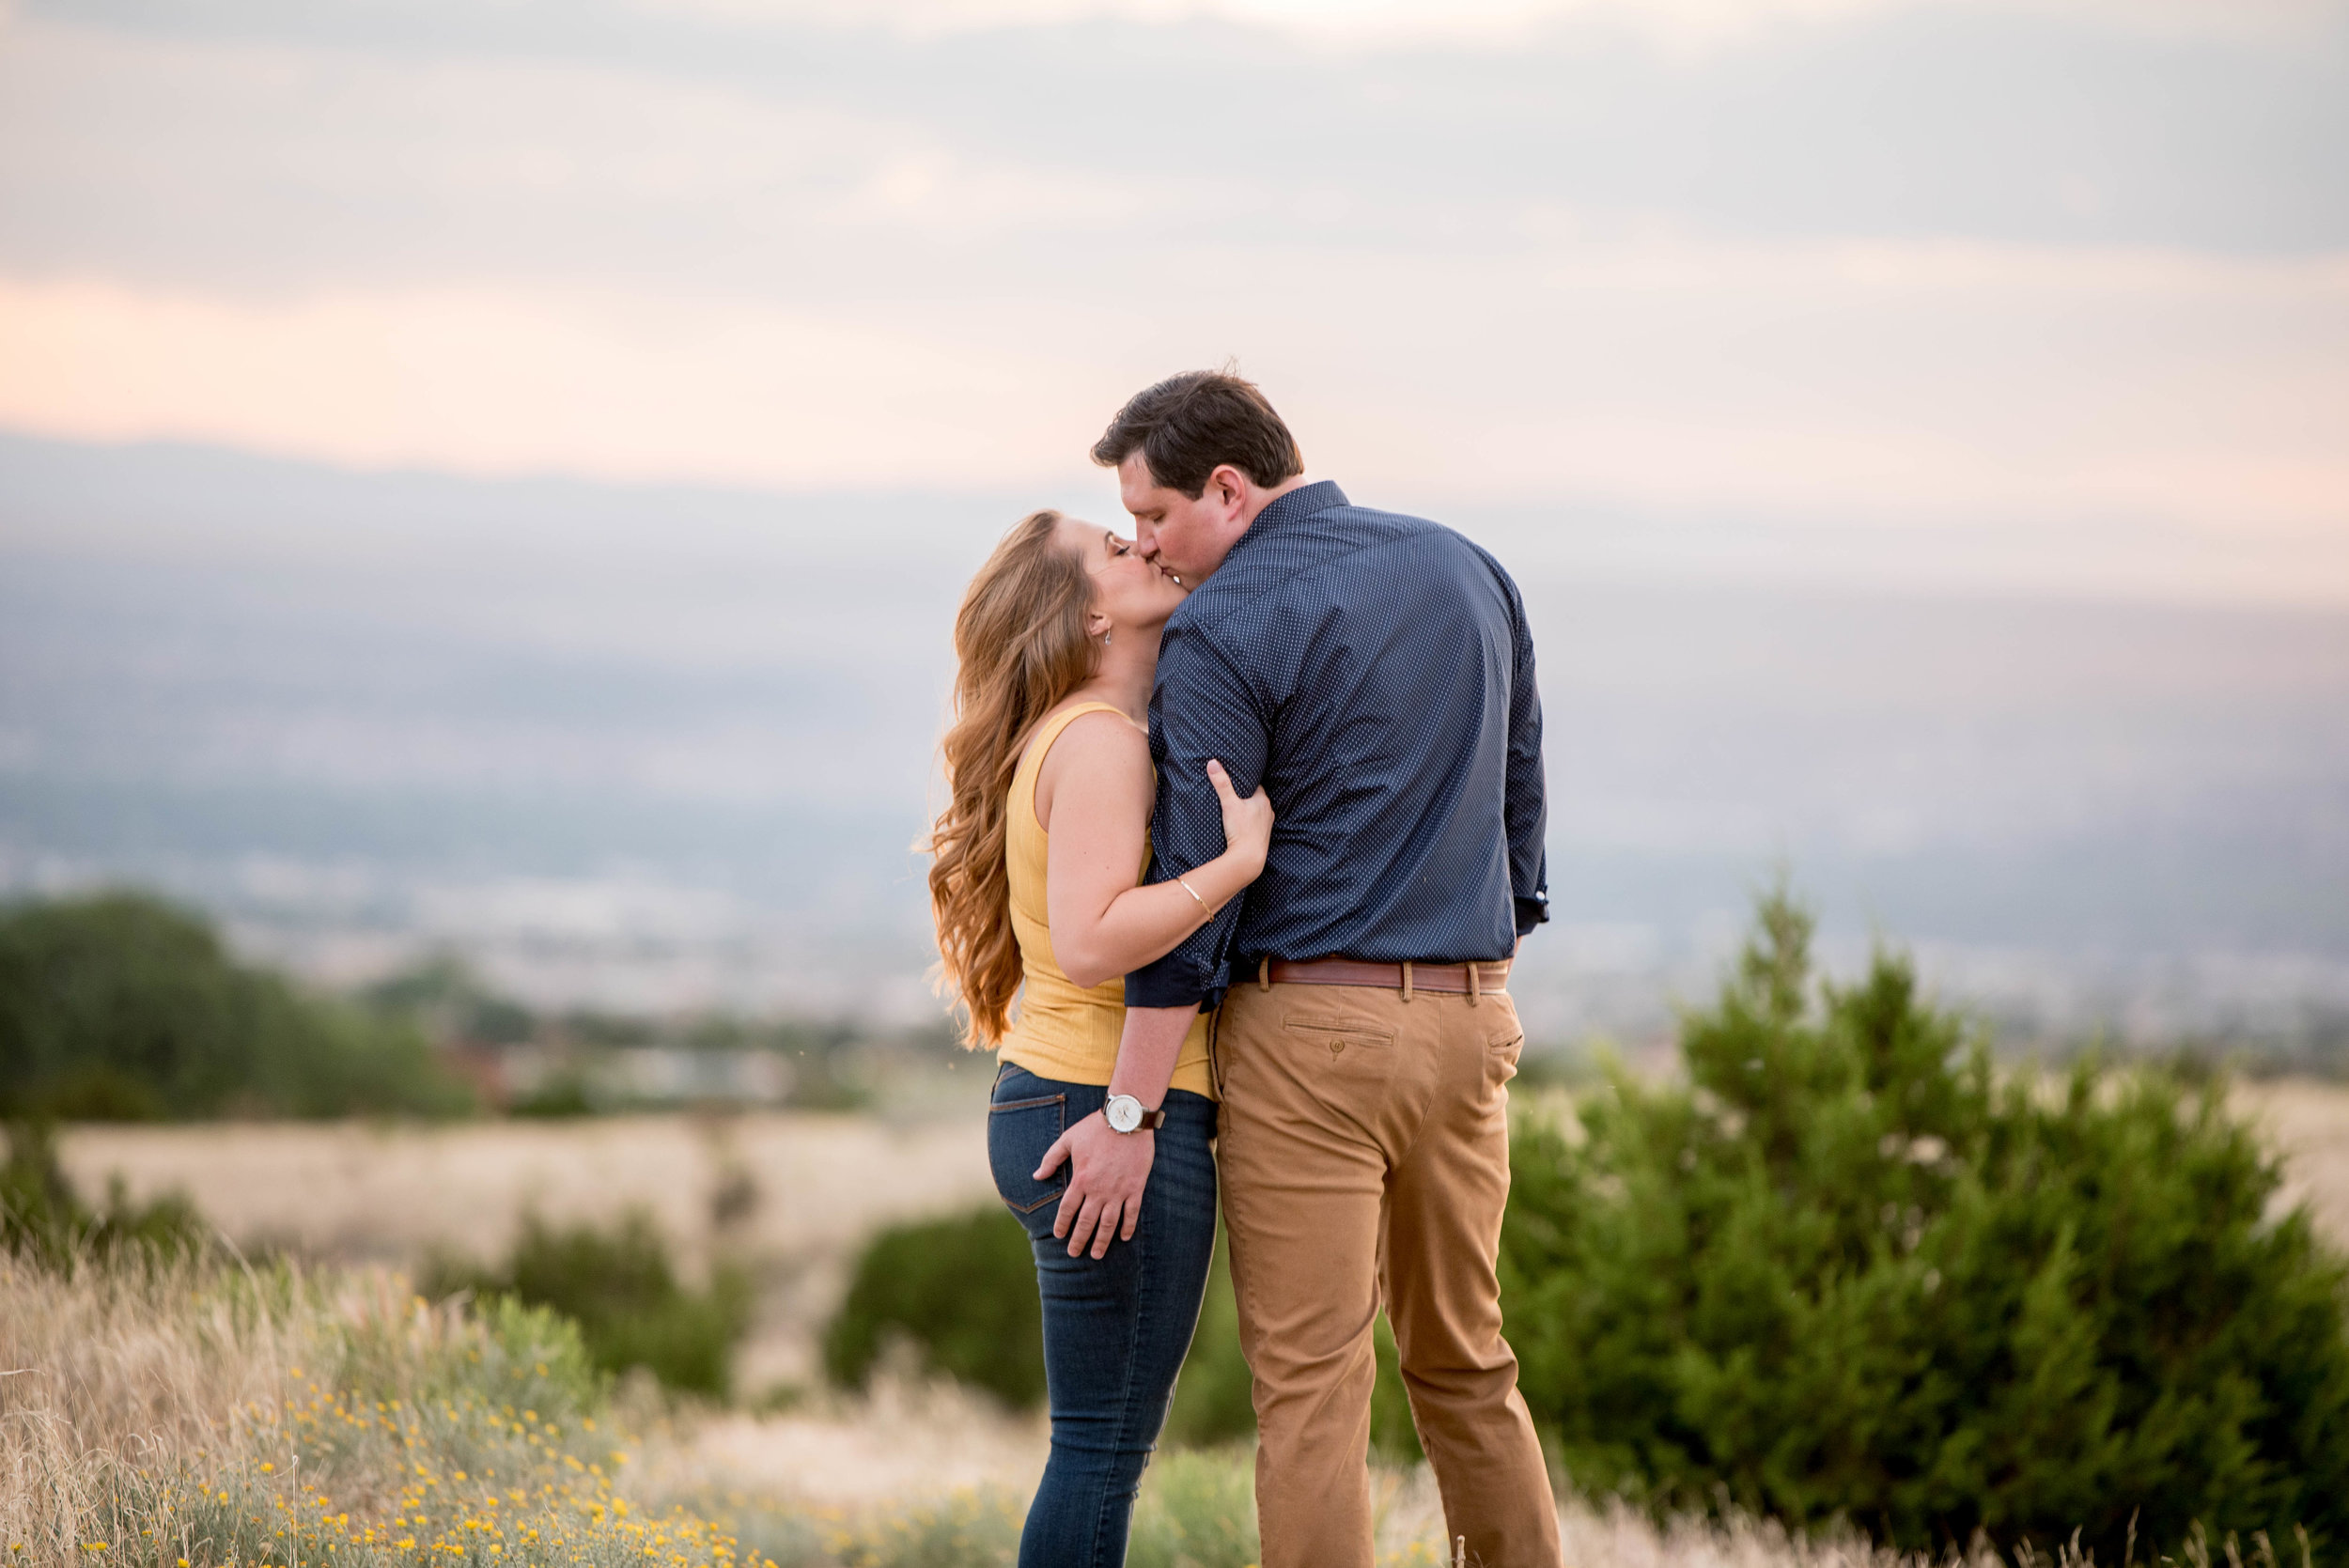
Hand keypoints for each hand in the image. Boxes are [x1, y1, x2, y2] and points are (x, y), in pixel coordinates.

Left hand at [1034, 1110, 1154, 1258]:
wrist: (1126, 1119)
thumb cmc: (1095, 1127)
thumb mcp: (1068, 1139)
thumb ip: (1051, 1158)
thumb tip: (1036, 1176)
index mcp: (1080, 1179)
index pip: (1068, 1209)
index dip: (1062, 1224)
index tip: (1059, 1236)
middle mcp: (1098, 1190)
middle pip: (1086, 1221)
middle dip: (1079, 1240)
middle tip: (1074, 1254)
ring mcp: (1118, 1191)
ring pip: (1108, 1223)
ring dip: (1102, 1241)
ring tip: (1097, 1254)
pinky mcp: (1135, 1188)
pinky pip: (1132, 1212)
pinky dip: (1128, 1227)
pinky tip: (1124, 1238)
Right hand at [1207, 759, 1272, 877]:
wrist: (1248, 858)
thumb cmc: (1241, 830)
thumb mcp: (1229, 804)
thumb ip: (1222, 784)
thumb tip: (1212, 763)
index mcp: (1262, 800)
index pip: (1255, 785)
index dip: (1245, 782)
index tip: (1237, 779)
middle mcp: (1268, 811)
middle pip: (1256, 798)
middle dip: (1246, 796)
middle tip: (1234, 793)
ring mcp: (1267, 825)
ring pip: (1257, 812)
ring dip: (1249, 810)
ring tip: (1237, 808)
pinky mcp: (1263, 837)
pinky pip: (1257, 825)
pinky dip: (1250, 823)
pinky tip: (1242, 826)